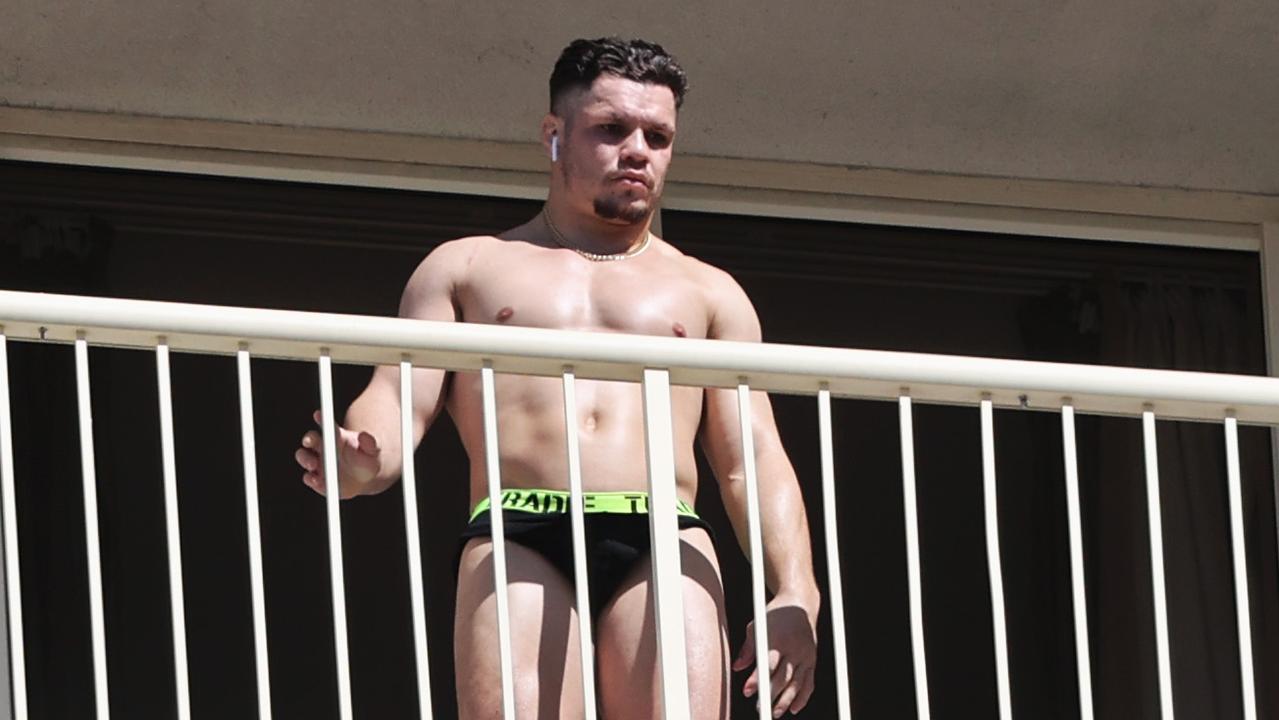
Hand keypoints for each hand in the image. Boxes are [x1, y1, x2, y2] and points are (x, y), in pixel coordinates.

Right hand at [294, 410, 380, 498]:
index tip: (319, 414)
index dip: (321, 418)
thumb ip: (370, 443)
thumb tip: (364, 435)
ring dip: (305, 459)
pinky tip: (316, 480)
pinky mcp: (317, 480)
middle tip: (311, 442)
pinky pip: (309, 478)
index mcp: (335, 436)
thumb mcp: (373, 450)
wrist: (367, 480)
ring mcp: (318, 464)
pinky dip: (310, 479)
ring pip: (304, 457)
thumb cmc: (368, 459)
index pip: (326, 425)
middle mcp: (323, 448)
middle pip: (309, 439)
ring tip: (313, 464)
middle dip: (308, 439)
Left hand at [733, 595, 818, 716]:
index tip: (747, 691)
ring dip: (786, 701)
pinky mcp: (812, 661)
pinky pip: (809, 683)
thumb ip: (747, 648)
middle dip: (770, 695)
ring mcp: (806, 655)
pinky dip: (803, 697)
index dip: (758, 679)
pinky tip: (794, 709)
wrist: (800, 604)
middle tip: (759, 708)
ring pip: (797, 683)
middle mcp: (794, 648)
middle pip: (783, 677)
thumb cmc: (774, 615)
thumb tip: (737, 667)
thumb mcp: (756, 626)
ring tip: (774, 713)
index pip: (768, 663)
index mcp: (778, 638)